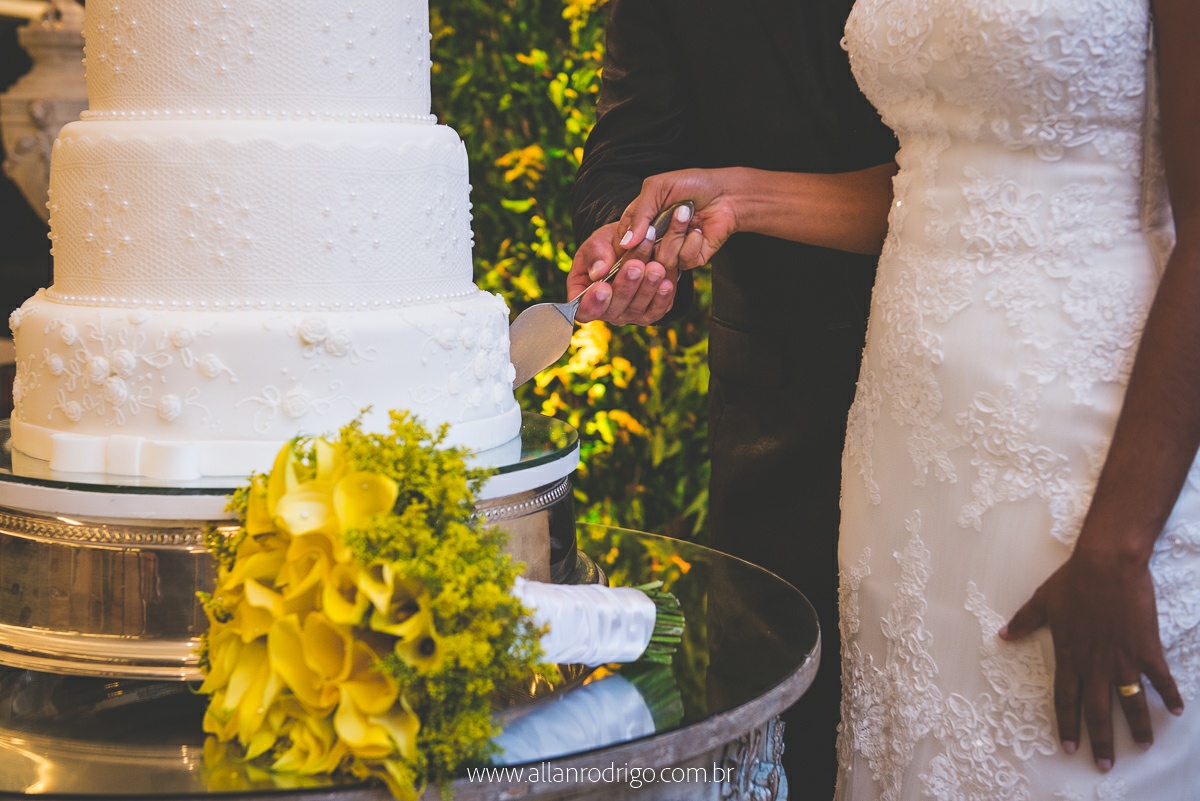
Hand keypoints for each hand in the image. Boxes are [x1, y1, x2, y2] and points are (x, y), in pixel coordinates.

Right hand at [566, 207, 688, 324]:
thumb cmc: (609, 245)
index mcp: (585, 296)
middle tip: (635, 265)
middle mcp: (606, 311)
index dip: (592, 304)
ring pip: (637, 310)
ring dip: (647, 289)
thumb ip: (596, 254)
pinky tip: (667, 282)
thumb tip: (598, 272)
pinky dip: (662, 298)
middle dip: (626, 287)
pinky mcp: (650, 312)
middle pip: (614, 309)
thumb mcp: (598, 242)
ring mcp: (629, 314)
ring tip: (655, 267)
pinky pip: (657, 310)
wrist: (635, 243)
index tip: (603, 287)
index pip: (584, 310)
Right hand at [616, 168, 741, 269]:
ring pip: (662, 259)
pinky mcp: (690, 260)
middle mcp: (655, 241)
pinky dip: (692, 241)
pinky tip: (698, 229)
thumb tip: (626, 242)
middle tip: (659, 223)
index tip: (632, 236)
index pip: (622, 243)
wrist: (725, 192)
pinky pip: (683, 260)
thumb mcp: (657, 189)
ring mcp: (673, 252)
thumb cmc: (692, 185)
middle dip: (650, 237)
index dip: (625, 244)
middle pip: (639, 257)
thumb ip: (639, 214)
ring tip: (686, 216)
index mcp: (641, 224)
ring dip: (676, 233)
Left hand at [1001, 547, 1183, 770]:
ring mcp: (1122, 659)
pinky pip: (1160, 680)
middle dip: (1100, 741)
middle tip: (1104, 765)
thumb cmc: (1073, 581)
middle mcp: (1095, 664)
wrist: (1107, 564)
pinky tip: (1175, 711)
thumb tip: (1002, 634)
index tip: (1069, 747)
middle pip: (1097, 711)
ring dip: (1137, 727)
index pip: (1065, 699)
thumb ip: (1024, 622)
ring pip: (1130, 703)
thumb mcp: (1042, 601)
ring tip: (1142, 745)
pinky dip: (1169, 696)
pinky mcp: (1146, 650)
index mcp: (1069, 656)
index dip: (1067, 724)